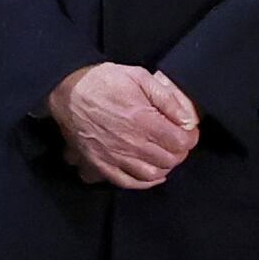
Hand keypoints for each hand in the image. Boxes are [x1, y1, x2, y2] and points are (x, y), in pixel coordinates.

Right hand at [45, 62, 201, 190]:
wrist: (68, 91)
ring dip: (165, 167)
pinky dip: (144, 183)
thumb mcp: (139, 76)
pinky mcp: (101, 164)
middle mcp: (131, 143)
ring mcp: (115, 157)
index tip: (188, 132)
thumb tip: (186, 118)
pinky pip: (128, 182)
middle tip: (178, 142)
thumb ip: (166, 98)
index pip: (180, 142)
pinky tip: (152, 175)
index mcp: (142, 120)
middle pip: (169, 160)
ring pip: (151, 174)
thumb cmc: (103, 81)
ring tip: (166, 156)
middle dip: (179, 152)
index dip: (190, 138)